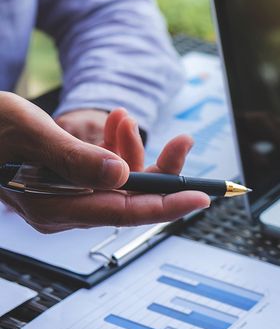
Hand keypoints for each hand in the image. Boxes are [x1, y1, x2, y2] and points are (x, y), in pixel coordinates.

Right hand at [0, 92, 209, 232]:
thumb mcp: (30, 134)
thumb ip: (75, 158)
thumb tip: (120, 175)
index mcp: (56, 207)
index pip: (126, 212)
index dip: (167, 205)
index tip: (201, 198)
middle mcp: (65, 208)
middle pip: (130, 198)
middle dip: (160, 170)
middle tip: (184, 141)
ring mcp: (67, 197)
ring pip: (119, 182)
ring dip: (129, 150)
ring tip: (122, 116)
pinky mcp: (66, 183)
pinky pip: (102, 171)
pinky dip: (112, 148)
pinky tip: (114, 123)